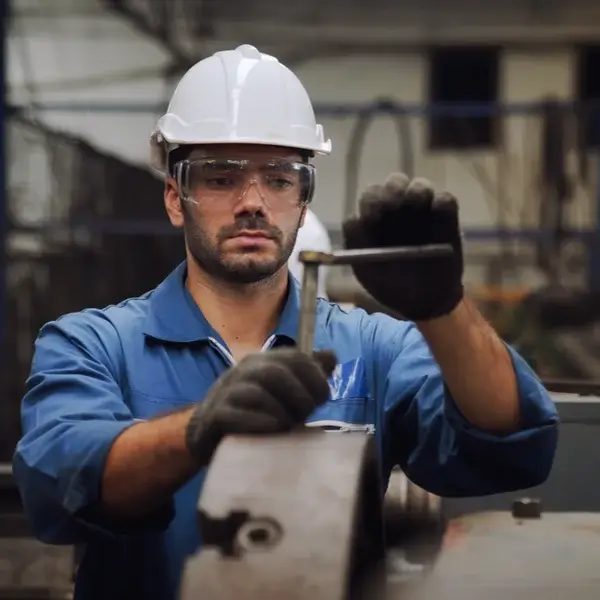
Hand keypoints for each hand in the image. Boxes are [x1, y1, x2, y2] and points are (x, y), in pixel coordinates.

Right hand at [185, 348, 336, 464]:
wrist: (208, 431)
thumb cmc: (254, 411)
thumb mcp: (283, 391)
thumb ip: (306, 375)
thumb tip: (331, 357)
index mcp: (263, 361)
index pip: (295, 357)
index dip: (315, 376)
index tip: (323, 398)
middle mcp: (244, 371)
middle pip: (276, 373)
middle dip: (299, 396)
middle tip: (305, 415)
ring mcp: (226, 392)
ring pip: (256, 392)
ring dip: (280, 412)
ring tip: (288, 426)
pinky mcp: (215, 416)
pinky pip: (234, 415)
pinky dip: (259, 423)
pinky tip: (272, 430)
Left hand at [343, 173, 463, 320]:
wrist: (422, 302)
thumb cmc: (390, 284)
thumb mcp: (366, 269)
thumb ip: (355, 244)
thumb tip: (353, 220)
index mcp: (375, 218)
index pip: (371, 196)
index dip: (371, 202)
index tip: (373, 217)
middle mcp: (397, 208)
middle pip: (395, 183)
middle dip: (393, 189)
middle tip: (394, 204)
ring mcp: (423, 210)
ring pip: (420, 186)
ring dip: (417, 192)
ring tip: (417, 207)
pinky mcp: (446, 217)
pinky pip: (445, 200)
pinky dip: (441, 204)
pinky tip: (439, 220)